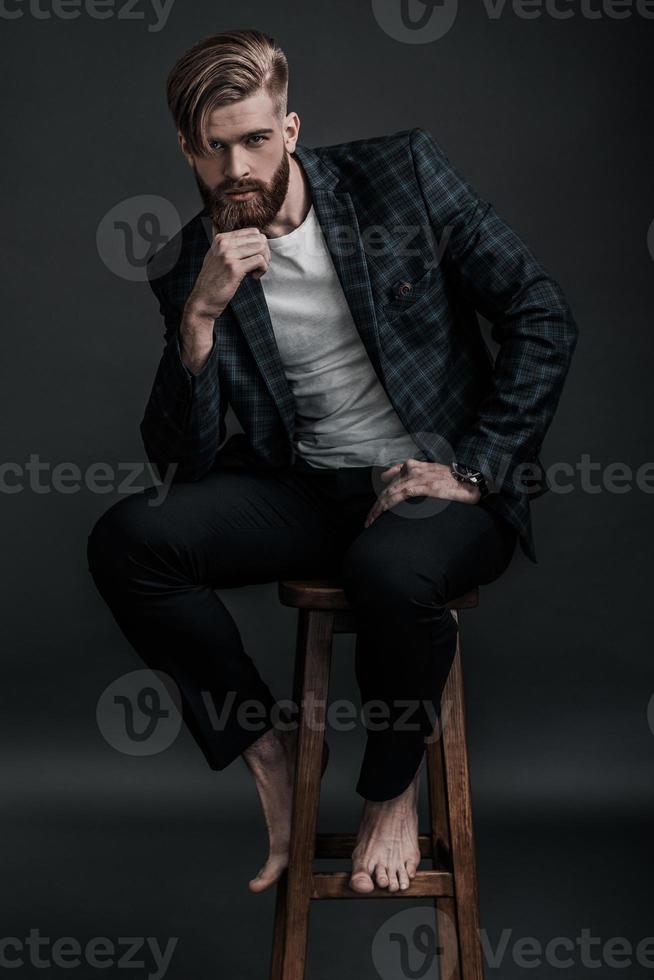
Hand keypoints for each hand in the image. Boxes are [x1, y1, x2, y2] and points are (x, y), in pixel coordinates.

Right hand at [185, 225, 270, 321]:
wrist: (202, 300)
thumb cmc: (212, 282)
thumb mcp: (217, 257)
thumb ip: (231, 247)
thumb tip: (254, 241)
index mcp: (221, 239)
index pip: (252, 232)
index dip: (260, 245)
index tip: (256, 259)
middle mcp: (224, 244)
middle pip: (258, 238)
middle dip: (265, 253)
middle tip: (260, 266)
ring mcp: (228, 255)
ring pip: (260, 247)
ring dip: (265, 261)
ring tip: (257, 272)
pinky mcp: (234, 268)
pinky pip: (259, 260)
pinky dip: (262, 269)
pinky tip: (254, 277)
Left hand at [363, 459, 480, 527]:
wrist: (470, 478)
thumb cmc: (451, 479)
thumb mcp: (429, 471)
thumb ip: (409, 472)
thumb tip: (386, 476)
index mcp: (413, 466)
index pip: (389, 482)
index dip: (380, 497)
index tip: (374, 510)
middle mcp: (412, 470)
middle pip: (387, 490)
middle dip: (375, 507)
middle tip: (368, 521)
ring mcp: (418, 478)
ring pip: (391, 493)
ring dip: (378, 509)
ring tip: (371, 522)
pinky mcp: (425, 486)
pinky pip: (401, 495)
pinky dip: (390, 504)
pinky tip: (382, 513)